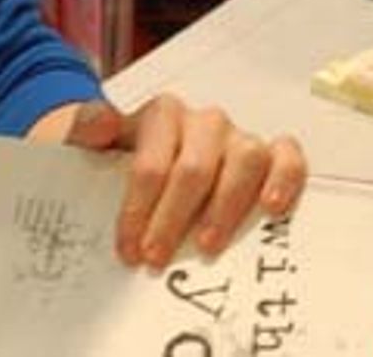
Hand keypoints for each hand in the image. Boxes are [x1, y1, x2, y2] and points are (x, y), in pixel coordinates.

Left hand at [27, 95, 305, 267]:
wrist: (137, 150)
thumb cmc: (119, 152)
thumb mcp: (88, 139)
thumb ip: (85, 129)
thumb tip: (102, 123)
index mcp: (162, 113)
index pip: (150, 163)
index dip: (139, 209)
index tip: (129, 248)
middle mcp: (204, 121)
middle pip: (194, 168)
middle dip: (173, 218)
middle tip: (157, 257)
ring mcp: (238, 136)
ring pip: (244, 160)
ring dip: (226, 207)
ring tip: (206, 245)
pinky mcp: (267, 153)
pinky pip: (287, 156)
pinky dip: (285, 178)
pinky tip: (272, 208)